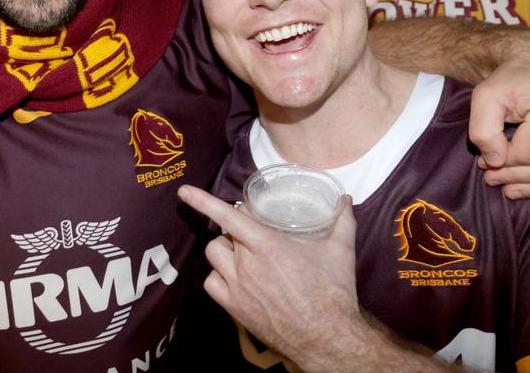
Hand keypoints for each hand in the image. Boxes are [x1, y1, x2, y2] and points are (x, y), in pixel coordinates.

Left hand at [177, 185, 367, 364]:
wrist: (327, 337)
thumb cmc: (333, 294)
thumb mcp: (341, 251)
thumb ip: (342, 220)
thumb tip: (346, 199)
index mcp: (267, 245)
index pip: (228, 217)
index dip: (203, 201)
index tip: (184, 191)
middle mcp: (247, 265)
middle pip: (224, 235)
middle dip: (235, 231)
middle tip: (253, 236)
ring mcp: (238, 287)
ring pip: (213, 257)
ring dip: (224, 251)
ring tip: (242, 254)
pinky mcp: (235, 308)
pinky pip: (212, 284)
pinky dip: (218, 276)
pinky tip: (233, 276)